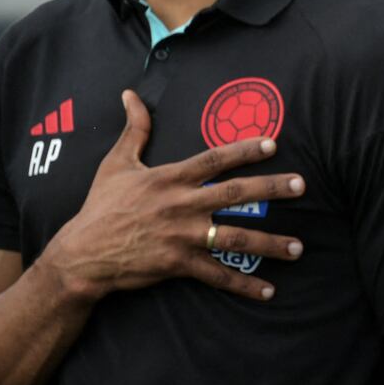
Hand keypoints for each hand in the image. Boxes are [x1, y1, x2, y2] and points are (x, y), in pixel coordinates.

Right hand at [40, 90, 305, 303]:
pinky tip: (269, 291)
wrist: (82, 254)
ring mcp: (181, 236)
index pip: (214, 159)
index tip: (273, 143)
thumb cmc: (101, 206)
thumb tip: (130, 93)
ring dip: (270, 243)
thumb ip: (134, 129)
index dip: (243, 149)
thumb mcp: (116, 163)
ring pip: (234, 238)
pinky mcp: (178, 265)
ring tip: (299, 247)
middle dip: (270, 188)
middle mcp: (181, 205)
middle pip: (234, 193)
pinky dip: (244, 285)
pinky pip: (217, 275)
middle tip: (301, 185)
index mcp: (170, 178)